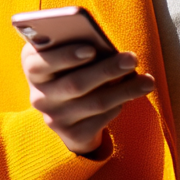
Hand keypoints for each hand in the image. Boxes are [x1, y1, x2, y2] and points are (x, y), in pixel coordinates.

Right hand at [21, 42, 155, 155]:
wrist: (65, 108)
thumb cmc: (70, 66)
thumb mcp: (64, 52)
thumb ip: (75, 44)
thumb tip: (104, 45)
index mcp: (32, 67)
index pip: (40, 64)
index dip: (65, 56)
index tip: (91, 49)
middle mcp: (39, 96)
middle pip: (75, 84)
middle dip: (107, 70)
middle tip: (131, 58)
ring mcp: (54, 118)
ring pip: (95, 103)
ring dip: (124, 90)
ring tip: (147, 80)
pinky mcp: (72, 135)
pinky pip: (101, 120)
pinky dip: (118, 105)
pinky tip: (131, 95)